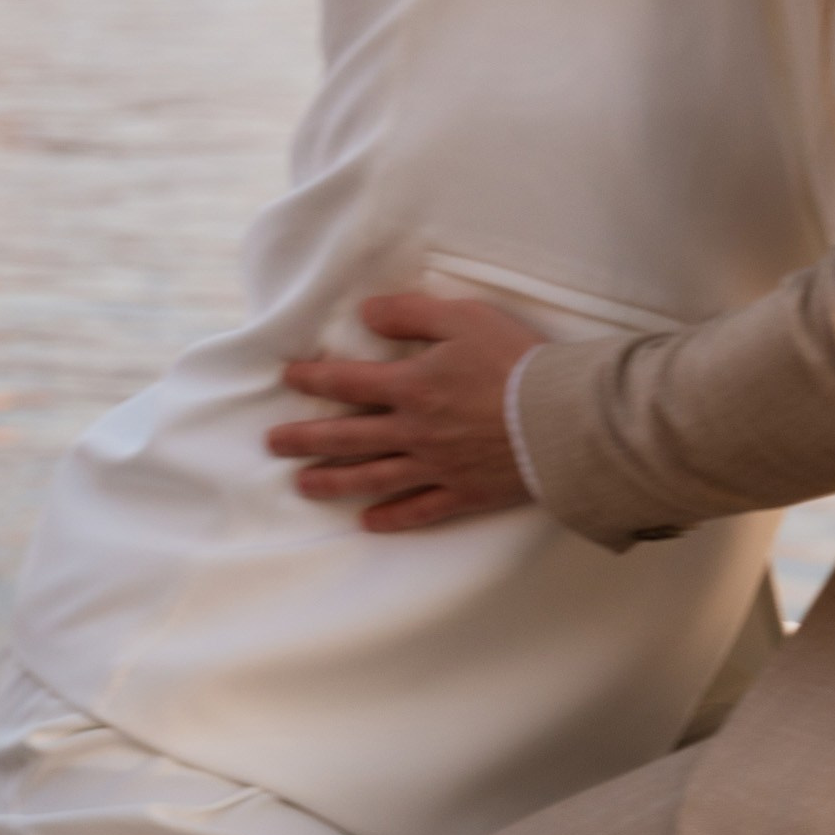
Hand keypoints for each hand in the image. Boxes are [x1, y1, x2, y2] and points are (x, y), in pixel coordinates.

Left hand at [266, 293, 544, 531]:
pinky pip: (420, 509)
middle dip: (306, 438)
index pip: (349, 381)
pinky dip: (393, 517)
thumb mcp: (465, 318)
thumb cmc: (516, 361)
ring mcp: (437, 466)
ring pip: (373, 477)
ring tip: (304, 485)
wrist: (561, 415)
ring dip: (334, 481)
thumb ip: (411, 313)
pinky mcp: (464, 491)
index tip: (288, 378)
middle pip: (348, 436)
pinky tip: (370, 522)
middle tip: (274, 443)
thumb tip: (365, 313)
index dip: (315, 378)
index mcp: (412, 386)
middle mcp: (414, 430)